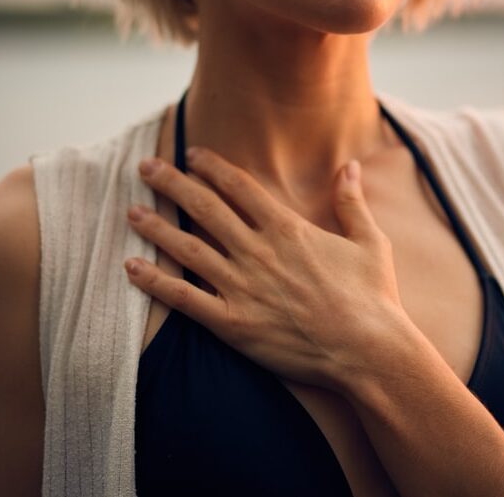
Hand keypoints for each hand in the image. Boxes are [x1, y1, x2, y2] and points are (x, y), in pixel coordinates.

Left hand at [124, 147, 407, 391]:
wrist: (368, 351)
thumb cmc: (373, 297)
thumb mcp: (370, 241)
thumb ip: (352, 201)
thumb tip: (350, 165)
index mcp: (287, 229)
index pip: (239, 186)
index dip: (211, 167)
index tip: (191, 154)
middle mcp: (258, 251)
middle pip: (204, 207)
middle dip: (172, 183)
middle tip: (145, 167)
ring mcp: (242, 287)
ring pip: (188, 248)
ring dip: (156, 227)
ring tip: (131, 211)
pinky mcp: (233, 323)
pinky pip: (184, 299)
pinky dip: (155, 282)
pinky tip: (131, 267)